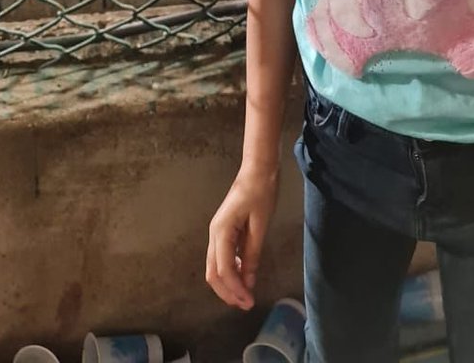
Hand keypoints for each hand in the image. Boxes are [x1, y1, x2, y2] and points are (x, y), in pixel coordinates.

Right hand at [206, 167, 278, 309]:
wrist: (257, 169)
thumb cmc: (261, 192)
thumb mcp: (260, 225)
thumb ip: (253, 254)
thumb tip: (249, 282)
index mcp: (221, 231)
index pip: (224, 269)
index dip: (235, 289)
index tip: (250, 302)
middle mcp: (214, 233)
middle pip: (212, 272)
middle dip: (227, 292)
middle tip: (246, 304)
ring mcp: (216, 231)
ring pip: (214, 266)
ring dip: (227, 283)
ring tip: (245, 295)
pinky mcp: (223, 230)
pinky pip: (221, 256)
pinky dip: (230, 271)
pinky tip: (244, 275)